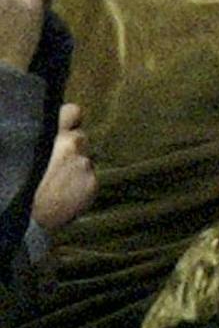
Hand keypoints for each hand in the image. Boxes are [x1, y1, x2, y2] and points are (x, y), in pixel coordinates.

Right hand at [31, 104, 94, 232]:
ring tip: (56, 180)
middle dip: (71, 145)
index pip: (73, 111)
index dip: (69, 118)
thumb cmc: (17, 183)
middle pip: (80, 136)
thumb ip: (33, 138)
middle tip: (55, 160)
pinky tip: (63, 192)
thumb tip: (41, 130)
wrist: (26, 216)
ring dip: (75, 165)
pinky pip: (89, 177)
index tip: (63, 125)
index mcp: (52, 134)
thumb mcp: (20, 152)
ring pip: (85, 158)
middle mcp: (72, 145)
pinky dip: (80, 183)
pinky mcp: (93, 184)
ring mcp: (85, 165)